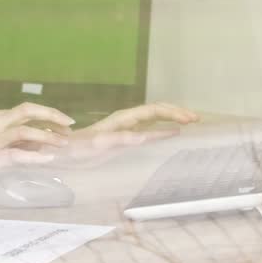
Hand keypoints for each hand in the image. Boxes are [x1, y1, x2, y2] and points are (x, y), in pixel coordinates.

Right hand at [0, 102, 74, 184]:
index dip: (47, 114)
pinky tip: (49, 160)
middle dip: (53, 116)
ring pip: (26, 129)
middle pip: (29, 110)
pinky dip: (35, 155)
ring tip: (64, 144)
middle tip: (70, 126)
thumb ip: (6, 142)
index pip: (26, 110)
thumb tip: (31, 146)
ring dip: (48, 136)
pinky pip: (17, 153)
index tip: (63, 123)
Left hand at [61, 102, 198, 162]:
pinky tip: (172, 132)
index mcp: (123, 119)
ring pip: (154, 117)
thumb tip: (143, 136)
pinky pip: (149, 128)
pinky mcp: (125, 136)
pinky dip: (164, 127)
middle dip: (176, 112)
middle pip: (156, 110)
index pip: (153, 111)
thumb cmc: (79, 149)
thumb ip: (119, 139)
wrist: (64, 152)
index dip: (172, 113)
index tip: (189, 120)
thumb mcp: (98, 144)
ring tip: (191, 121)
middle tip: (197, 119)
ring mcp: (127, 127)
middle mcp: (126, 120)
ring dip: (172, 117)